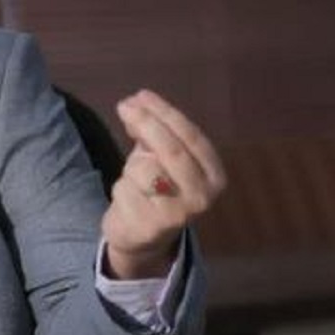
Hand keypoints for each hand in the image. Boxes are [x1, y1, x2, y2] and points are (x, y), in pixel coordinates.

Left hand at [100, 89, 225, 278]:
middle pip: (171, 150)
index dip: (164, 113)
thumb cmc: (155, 188)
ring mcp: (179, 216)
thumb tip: (135, 102)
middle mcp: (204, 197)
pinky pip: (125, 189)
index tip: (140, 96)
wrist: (143, 239)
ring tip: (135, 181)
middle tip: (124, 106)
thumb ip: (153, 131)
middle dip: (146, 123)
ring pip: (143, 170)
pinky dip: (120, 188)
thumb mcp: (160, 157)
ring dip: (130, 167)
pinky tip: (129, 201)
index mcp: (214, 175)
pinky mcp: (151, 228)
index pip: (191, 136)